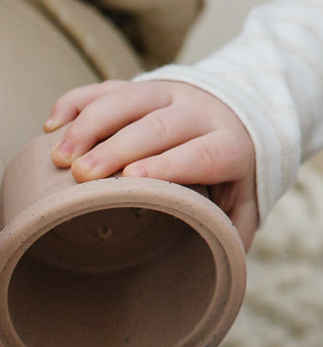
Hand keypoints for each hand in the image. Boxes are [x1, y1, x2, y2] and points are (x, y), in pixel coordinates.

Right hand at [45, 78, 258, 247]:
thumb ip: (237, 226)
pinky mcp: (140, 86)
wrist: (240, 107)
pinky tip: (52, 125)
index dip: (168, 164)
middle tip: (82, 174)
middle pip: (157, 126)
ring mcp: (167, 93)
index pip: (201, 152)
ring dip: (89, 125)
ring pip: (127, 100)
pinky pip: (105, 87)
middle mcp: (198, 111)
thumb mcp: (246, 195)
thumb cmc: (234, 164)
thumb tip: (223, 260)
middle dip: (117, 148)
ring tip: (59, 156)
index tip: (132, 178)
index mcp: (228, 143)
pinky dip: (76, 103)